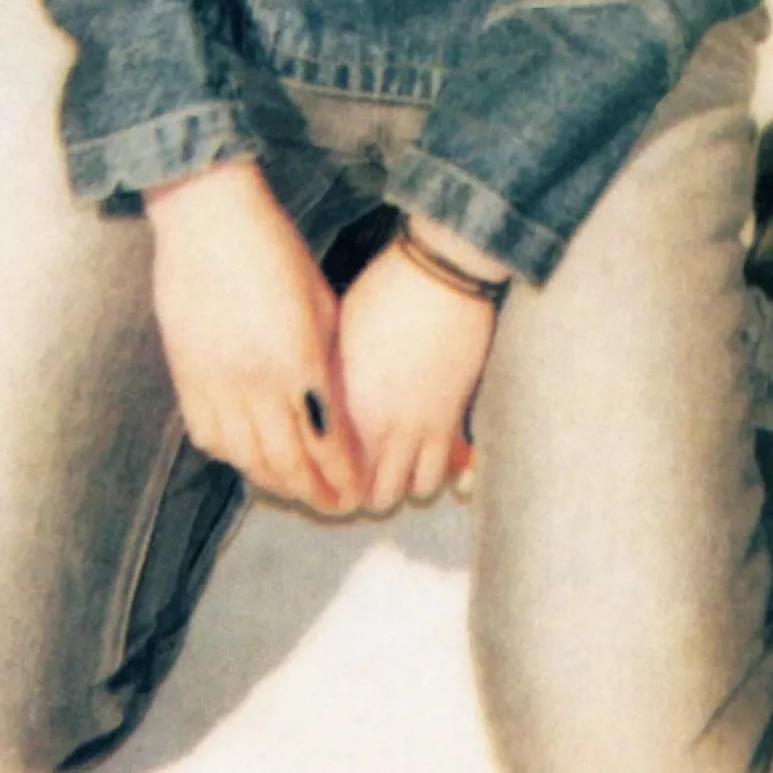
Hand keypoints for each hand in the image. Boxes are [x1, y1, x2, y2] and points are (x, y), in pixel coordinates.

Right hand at [143, 161, 363, 513]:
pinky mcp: (184, 376)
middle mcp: (255, 382)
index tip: (355, 495)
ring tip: (293, 490)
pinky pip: (207, 435)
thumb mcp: (320, 304)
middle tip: (330, 506)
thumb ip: (328, 359)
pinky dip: (231, 455)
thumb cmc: (275, 250)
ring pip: (245, 458)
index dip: (342, 476)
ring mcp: (214, 382)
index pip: (326, 441)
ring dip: (273, 481)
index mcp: (298, 362)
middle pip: (286, 462)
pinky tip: (246, 458)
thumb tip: (337, 406)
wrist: (208, 218)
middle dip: (312, 492)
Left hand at [336, 230, 499, 514]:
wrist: (440, 278)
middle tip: (360, 483)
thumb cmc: (384, 292)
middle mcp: (370, 425)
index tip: (329, 480)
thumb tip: (324, 408)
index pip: (324, 469)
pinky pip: (435, 476)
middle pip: (362, 492)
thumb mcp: (338, 336)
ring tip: (391, 472)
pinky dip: (428, 477)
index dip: (326, 482)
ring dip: (394, 487)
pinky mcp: (448, 423)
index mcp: (337, 402)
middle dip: (359, 494)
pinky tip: (422, 460)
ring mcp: (411, 428)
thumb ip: (330, 383)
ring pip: (400, 493)